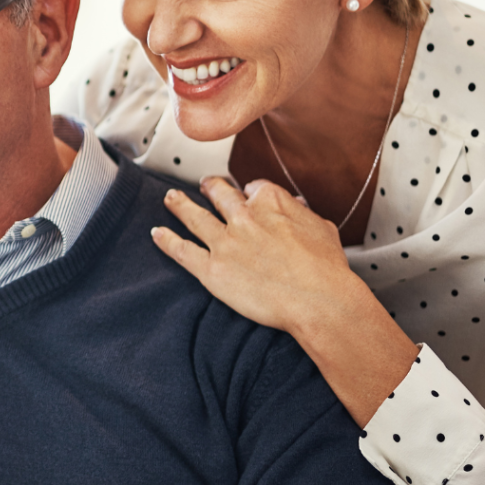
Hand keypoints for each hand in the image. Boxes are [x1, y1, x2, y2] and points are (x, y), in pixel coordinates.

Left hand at [148, 177, 368, 335]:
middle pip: (219, 195)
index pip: (253, 188)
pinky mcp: (212, 268)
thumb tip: (297, 206)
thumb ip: (303, 214)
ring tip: (171, 198)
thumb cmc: (326, 269)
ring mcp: (224, 241)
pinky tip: (157, 233)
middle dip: (211, 188)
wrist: (318, 300)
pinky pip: (182, 250)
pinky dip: (167, 240)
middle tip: (204, 185)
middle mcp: (243, 216)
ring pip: (194, 216)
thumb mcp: (322, 228)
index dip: (249, 193)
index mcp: (271, 201)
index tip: (246, 195)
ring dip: (180, 204)